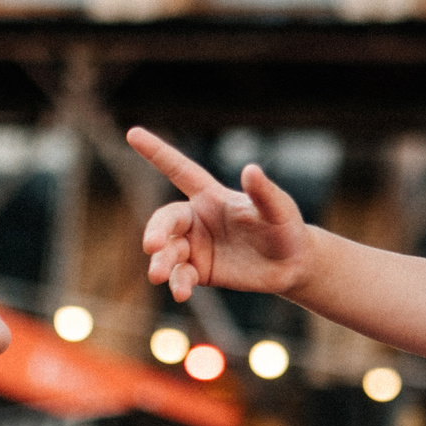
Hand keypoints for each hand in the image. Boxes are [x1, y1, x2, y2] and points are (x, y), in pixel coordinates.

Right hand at [128, 125, 313, 301]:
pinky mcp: (200, 271)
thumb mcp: (278, 209)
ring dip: (162, 262)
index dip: (157, 152)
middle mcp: (198, 219)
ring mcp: (196, 246)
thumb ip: (263, 192)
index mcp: (211, 196)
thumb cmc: (285, 227)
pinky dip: (178, 283)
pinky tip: (181, 292)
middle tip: (152, 246)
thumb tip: (251, 170)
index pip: (179, 169)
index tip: (133, 133)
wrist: (292, 264)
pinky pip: (181, 275)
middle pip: (166, 219)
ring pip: (168, 250)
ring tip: (159, 276)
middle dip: (156, 230)